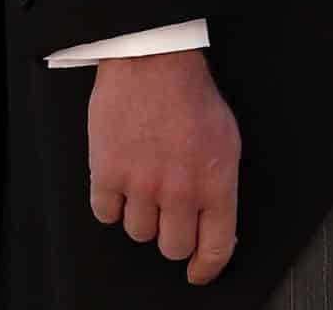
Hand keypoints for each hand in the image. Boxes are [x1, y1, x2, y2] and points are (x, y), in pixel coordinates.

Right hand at [88, 50, 240, 284]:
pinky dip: (111, 204)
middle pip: (172, 248)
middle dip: (172, 236)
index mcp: (215, 183)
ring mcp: (142, 184)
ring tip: (144, 188)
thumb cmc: (191, 94)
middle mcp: (179, 191)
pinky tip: (120, 182)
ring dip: (141, 217)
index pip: (216, 248)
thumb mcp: (226, 140)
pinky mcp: (108, 173)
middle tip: (169, 216)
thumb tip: (216, 223)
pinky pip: (106, 214)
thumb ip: (220, 186)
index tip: (199, 271)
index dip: (206, 267)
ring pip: (138, 234)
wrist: (153, 60)